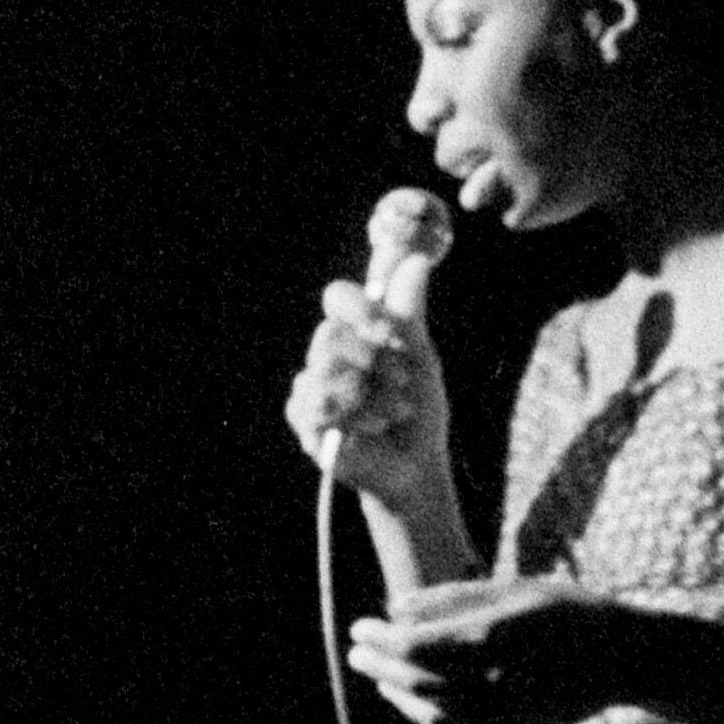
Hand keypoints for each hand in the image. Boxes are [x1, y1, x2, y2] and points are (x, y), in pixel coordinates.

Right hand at [286, 257, 453, 514]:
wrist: (416, 464)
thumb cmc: (417, 410)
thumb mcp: (419, 356)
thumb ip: (410, 311)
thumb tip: (417, 259)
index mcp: (352, 331)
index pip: (338, 296)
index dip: (361, 310)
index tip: (388, 333)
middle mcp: (325, 353)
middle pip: (330, 334)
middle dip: (376, 362)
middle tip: (403, 384)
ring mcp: (310, 385)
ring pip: (326, 370)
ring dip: (373, 395)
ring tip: (394, 413)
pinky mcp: (304, 418)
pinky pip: (319, 404)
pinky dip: (357, 418)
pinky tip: (373, 430)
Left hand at [347, 576, 644, 723]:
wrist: (624, 657)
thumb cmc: (568, 611)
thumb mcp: (512, 590)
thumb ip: (452, 598)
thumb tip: (393, 606)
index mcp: (492, 637)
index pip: (413, 646)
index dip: (377, 640)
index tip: (359, 628)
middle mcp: (494, 678)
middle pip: (416, 679)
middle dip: (378, 665)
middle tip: (357, 652)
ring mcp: (506, 709)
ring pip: (433, 710)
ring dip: (399, 694)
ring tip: (380, 678)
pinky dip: (430, 718)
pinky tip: (416, 703)